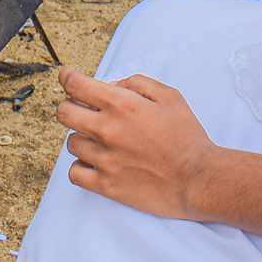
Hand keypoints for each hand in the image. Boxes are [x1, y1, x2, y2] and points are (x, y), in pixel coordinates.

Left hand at [55, 64, 216, 217]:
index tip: (67, 76)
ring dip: (82, 137)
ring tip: (100, 140)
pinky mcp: (106, 185)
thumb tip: (112, 86)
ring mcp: (104, 159)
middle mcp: (107, 130)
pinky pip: (74, 173)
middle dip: (71, 106)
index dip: (67, 77)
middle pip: (64, 113)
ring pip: (71, 142)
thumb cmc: (186, 136)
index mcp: (121, 105)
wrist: (197, 178)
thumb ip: (137, 83)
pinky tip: (95, 162)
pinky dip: (81, 166)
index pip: (76, 85)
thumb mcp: (169, 96)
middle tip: (84, 109)